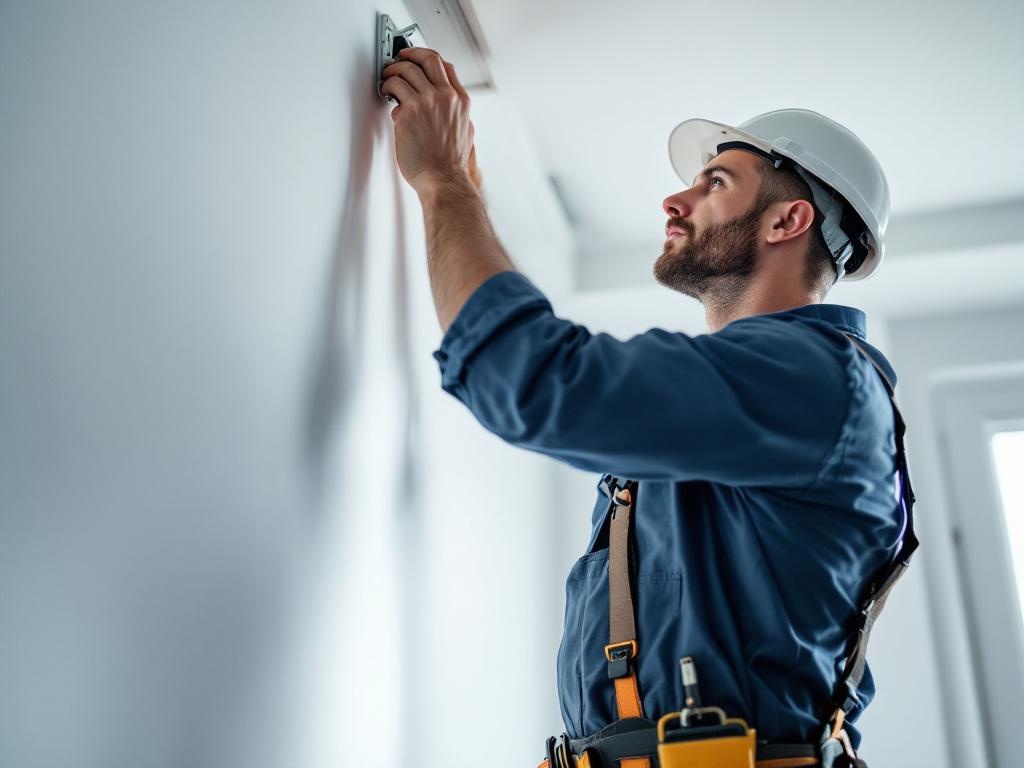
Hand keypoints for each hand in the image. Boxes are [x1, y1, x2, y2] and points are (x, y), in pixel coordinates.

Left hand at [381, 48, 480, 194]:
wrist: (443, 180)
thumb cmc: (450, 164)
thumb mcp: (465, 132)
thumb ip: (453, 114)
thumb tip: (441, 109)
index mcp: (460, 101)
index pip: (445, 66)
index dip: (428, 57)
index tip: (417, 58)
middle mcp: (445, 97)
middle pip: (427, 59)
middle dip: (409, 55)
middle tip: (399, 60)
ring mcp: (427, 102)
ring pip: (406, 70)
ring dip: (393, 71)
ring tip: (387, 80)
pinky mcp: (409, 112)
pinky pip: (394, 89)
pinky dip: (387, 87)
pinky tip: (386, 94)